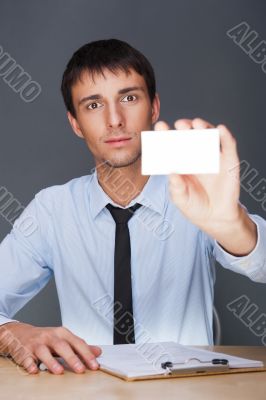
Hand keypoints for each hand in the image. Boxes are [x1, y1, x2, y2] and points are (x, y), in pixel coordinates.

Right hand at [0, 322, 101, 374]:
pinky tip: (34, 371)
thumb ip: (80, 346)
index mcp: (62, 333)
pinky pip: (27, 358)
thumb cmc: (46, 338)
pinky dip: (30, 364)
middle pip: (62, 346)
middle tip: (80, 370)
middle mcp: (50, 336)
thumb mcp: (64, 338)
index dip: (86, 354)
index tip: (94, 365)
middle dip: (72, 358)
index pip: (77, 342)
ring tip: (59, 372)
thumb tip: (97, 352)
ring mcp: (36, 343)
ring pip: (44, 351)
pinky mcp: (24, 351)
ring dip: (52, 362)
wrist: (21, 333)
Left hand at [154, 118, 240, 234]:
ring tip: (196, 123)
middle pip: (189, 136)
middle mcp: (195, 155)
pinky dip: (225, 136)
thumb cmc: (194, 206)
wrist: (215, 217)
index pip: (171, 145)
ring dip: (202, 127)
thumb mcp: (181, 199)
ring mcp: (212, 156)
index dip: (165, 135)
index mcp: (180, 162)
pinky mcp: (229, 160)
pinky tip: (220, 129)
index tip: (160, 125)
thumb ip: (176, 187)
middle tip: (180, 124)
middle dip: (184, 128)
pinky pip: (227, 145)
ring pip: (207, 136)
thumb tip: (171, 173)